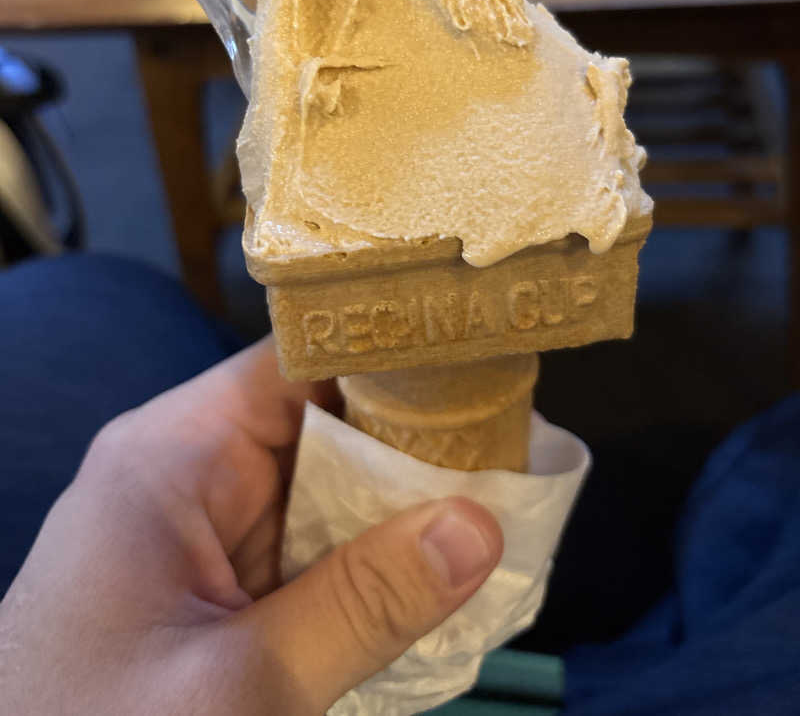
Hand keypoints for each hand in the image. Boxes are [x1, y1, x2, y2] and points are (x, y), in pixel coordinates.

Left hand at [0, 337, 502, 714]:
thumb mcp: (237, 687)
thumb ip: (362, 606)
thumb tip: (482, 525)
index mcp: (174, 453)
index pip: (299, 360)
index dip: (392, 354)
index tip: (484, 364)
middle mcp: (188, 469)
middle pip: (322, 422)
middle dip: (413, 440)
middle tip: (517, 449)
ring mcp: (200, 527)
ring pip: (323, 488)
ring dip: (398, 508)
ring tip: (504, 502)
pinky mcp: (211, 581)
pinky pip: (305, 546)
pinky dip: (364, 562)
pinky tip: (433, 576)